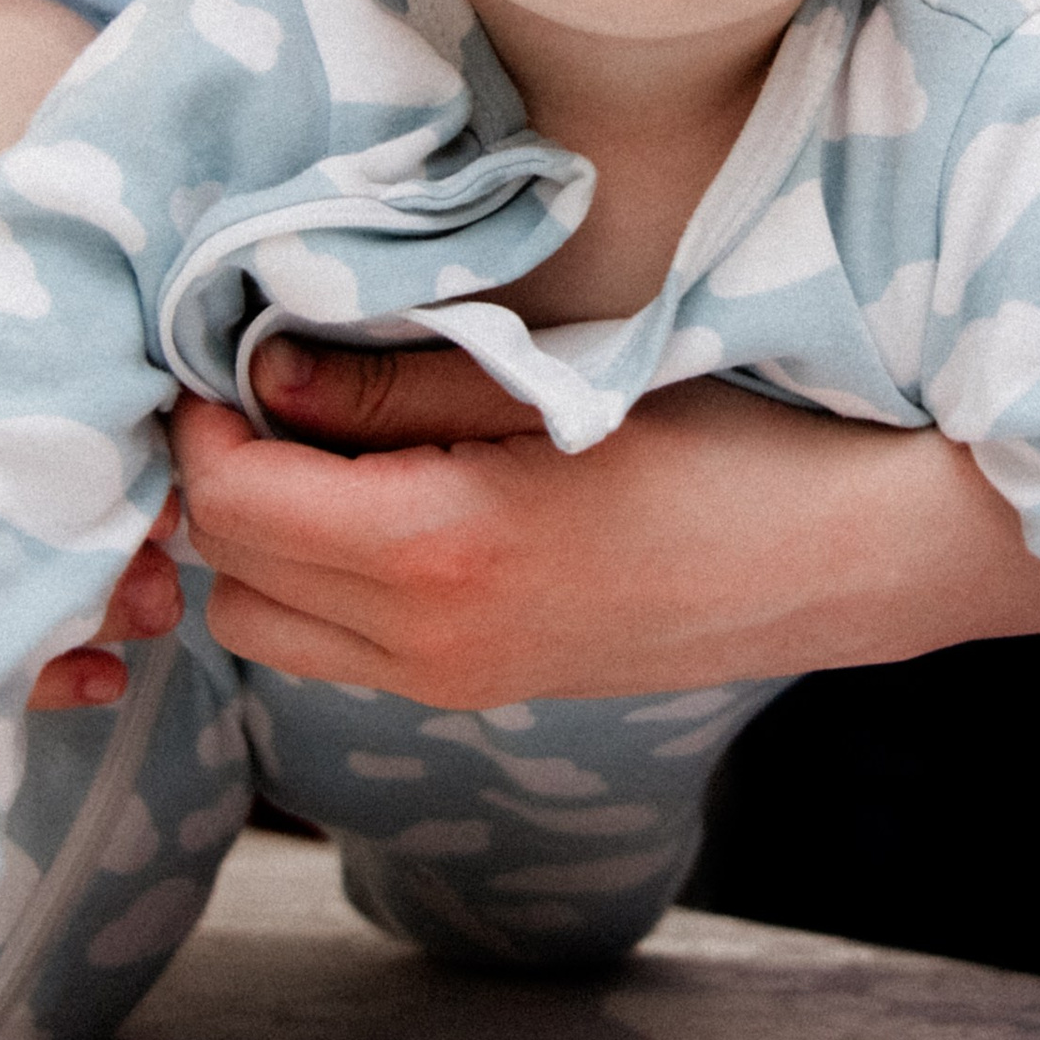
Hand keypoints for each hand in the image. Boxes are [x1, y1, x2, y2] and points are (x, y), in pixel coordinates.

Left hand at [172, 344, 1039, 707]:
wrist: (836, 552)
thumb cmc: (716, 441)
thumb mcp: (551, 383)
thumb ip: (394, 385)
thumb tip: (262, 369)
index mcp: (435, 555)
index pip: (234, 505)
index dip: (203, 423)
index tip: (226, 349)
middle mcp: (424, 647)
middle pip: (232, 582)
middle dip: (220, 484)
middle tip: (268, 389)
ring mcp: (453, 684)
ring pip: (274, 631)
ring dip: (265, 541)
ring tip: (325, 443)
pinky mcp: (484, 690)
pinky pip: (342, 652)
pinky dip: (320, 581)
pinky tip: (385, 500)